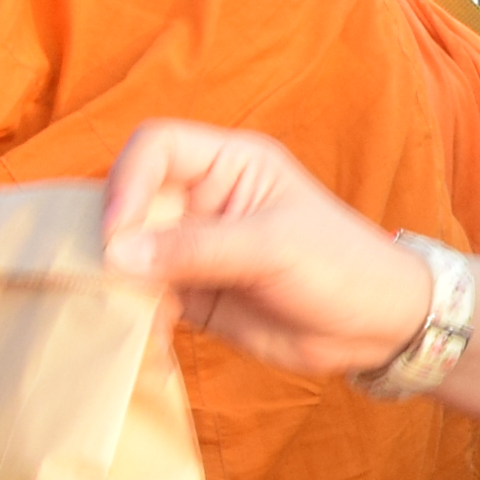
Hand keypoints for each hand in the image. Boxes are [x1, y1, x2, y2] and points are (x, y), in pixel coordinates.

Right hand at [104, 121, 438, 375]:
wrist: (377, 329)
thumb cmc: (342, 267)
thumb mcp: (273, 249)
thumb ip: (197, 250)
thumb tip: (116, 253)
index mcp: (228, 163)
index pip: (156, 147)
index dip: (127, 180)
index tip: (117, 232)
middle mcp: (202, 199)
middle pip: (130, 198)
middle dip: (109, 233)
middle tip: (102, 275)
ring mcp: (193, 248)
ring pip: (129, 251)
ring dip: (114, 277)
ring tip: (113, 306)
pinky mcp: (191, 295)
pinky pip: (144, 296)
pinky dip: (133, 312)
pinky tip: (141, 332)